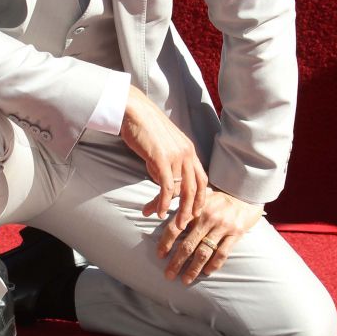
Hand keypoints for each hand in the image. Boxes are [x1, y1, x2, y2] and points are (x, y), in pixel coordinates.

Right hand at [119, 85, 206, 230]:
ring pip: (181, 190)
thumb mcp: (163, 144)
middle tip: (185, 224)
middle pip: (195, 188)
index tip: (195, 211)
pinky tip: (157, 212)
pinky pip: (166, 187)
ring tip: (171, 223)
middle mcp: (186, 153)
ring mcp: (175, 156)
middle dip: (191, 209)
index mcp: (189, 150)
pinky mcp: (161, 159)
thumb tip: (162, 179)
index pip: (202, 178)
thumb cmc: (144, 127)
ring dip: (175, 210)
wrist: (134, 111)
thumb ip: (167, 161)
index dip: (201, 197)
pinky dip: (162, 202)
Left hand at [160, 188, 262, 284]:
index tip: (160, 255)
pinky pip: (222, 253)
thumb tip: (145, 211)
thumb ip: (170, 198)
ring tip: (185, 279)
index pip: (175, 227)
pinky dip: (214, 264)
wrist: (243, 193)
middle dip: (177, 262)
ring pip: (204, 252)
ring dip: (193, 268)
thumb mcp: (193, 192)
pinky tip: (206, 272)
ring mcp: (222, 226)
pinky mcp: (236, 234)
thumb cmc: (214, 195)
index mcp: (194, 208)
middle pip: (188, 244)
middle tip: (168, 275)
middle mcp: (207, 218)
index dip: (166, 242)